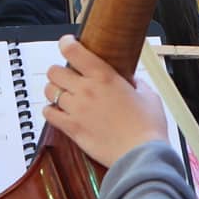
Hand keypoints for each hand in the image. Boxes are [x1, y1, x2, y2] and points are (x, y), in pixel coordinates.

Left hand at [43, 34, 168, 166]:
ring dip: (54, 90)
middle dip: (59, 71)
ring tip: (62, 94)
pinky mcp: (72, 129)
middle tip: (67, 76)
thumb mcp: (149, 96)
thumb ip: (137, 84)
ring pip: (50, 91)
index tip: (66, 43)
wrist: (141, 155)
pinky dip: (50, 111)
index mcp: (104, 77)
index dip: (66, 43)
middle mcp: (86, 90)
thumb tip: (132, 81)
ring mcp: (77, 110)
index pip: (73, 51)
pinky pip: (49, 114)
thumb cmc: (148, 127)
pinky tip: (59, 111)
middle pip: (54, 71)